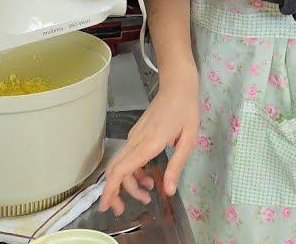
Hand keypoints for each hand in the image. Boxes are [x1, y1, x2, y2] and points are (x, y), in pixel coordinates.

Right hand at [98, 65, 200, 215]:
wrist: (177, 86)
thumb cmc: (186, 110)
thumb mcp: (189, 140)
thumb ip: (177, 166)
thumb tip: (168, 191)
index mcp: (148, 144)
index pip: (121, 170)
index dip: (111, 190)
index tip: (106, 206)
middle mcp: (137, 141)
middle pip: (116, 170)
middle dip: (116, 193)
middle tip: (122, 210)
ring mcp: (135, 136)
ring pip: (122, 165)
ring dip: (129, 184)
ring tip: (146, 196)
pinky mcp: (137, 134)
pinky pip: (129, 157)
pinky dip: (134, 171)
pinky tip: (148, 178)